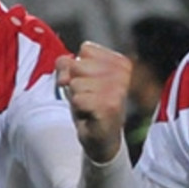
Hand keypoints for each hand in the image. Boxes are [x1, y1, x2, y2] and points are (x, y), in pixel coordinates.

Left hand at [55, 41, 130, 162]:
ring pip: (76, 83)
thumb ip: (66, 64)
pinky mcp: (110, 106)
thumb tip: (64, 71)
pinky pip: (78, 99)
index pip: (86, 49)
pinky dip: (79, 109)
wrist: (102, 138)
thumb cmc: (91, 105)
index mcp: (120, 62)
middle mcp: (123, 73)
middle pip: (78, 65)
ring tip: (90, 106)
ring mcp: (118, 89)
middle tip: (89, 97)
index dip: (78, 66)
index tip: (88, 82)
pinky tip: (91, 115)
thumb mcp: (76, 78)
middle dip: (76, 83)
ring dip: (77, 98)